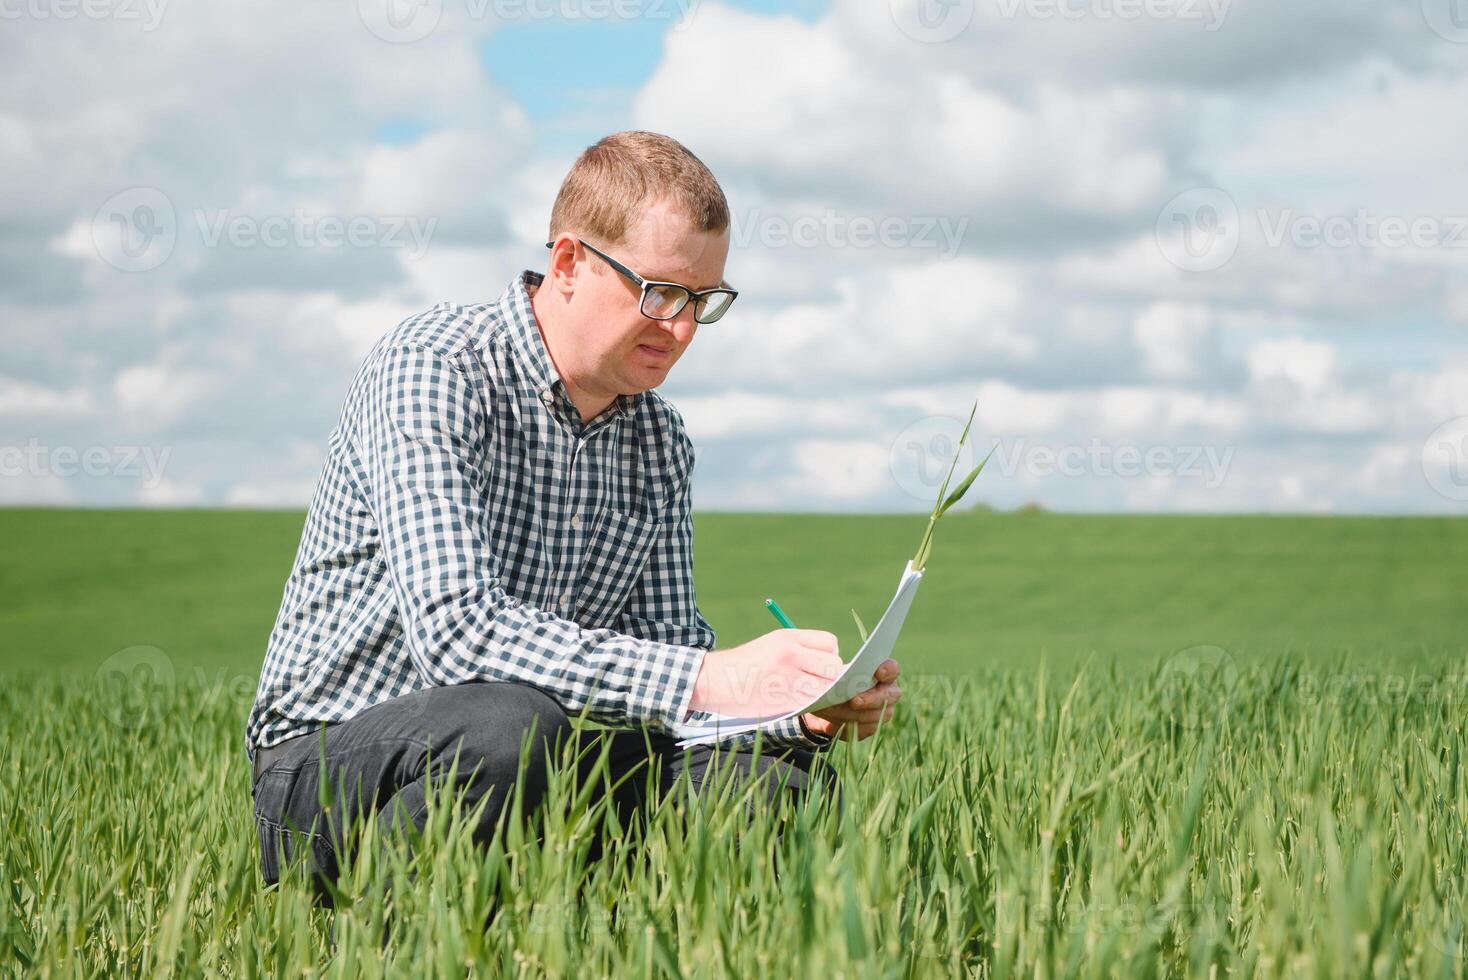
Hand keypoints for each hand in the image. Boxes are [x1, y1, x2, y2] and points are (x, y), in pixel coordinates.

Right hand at [687, 629, 843, 717]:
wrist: (714, 680)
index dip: (830, 655)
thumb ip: (800, 651)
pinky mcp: (784, 701)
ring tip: (810, 694)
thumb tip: (831, 667)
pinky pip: (813, 703)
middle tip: (819, 682)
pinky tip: (801, 703)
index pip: (830, 643)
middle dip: (832, 677)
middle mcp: (791, 655)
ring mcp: (788, 679)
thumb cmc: (744, 664)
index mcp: (788, 638)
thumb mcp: (771, 644)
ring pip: (827, 688)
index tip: (821, 664)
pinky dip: (812, 705)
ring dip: (824, 694)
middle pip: (833, 666)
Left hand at [800, 658, 901, 741]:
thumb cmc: (833, 678)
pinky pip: (863, 730)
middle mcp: (888, 693)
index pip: (893, 669)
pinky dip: (847, 726)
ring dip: (851, 713)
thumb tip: (835, 676)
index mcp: (883, 672)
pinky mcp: (871, 727)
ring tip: (830, 709)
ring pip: (873, 715)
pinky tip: (832, 722)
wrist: (827, 702)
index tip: (878, 673)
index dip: (888, 670)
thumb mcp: (830, 670)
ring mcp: (883, 712)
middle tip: (854, 701)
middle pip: (887, 696)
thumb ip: (833, 669)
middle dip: (870, 699)